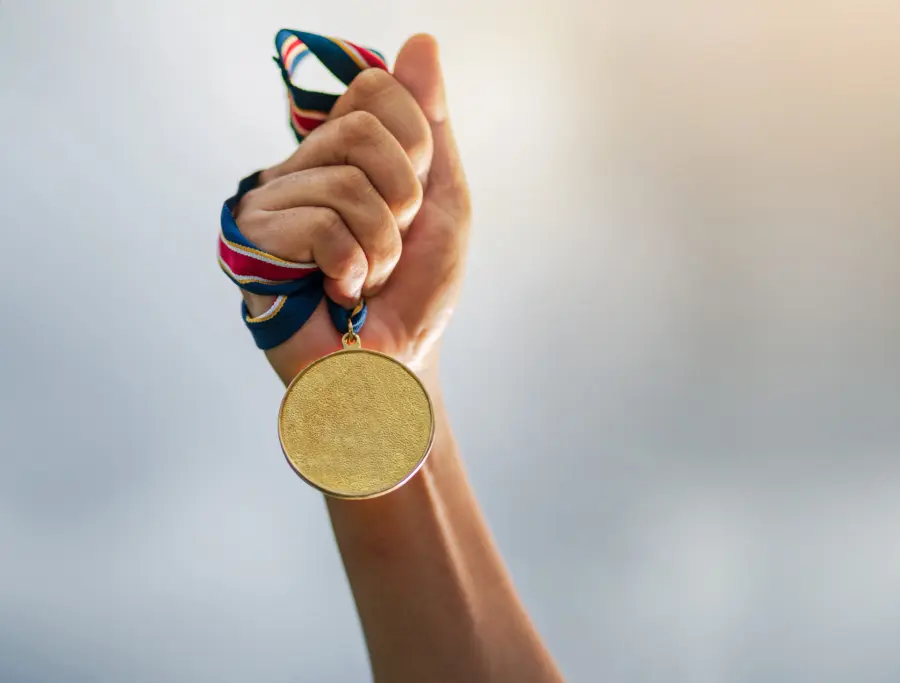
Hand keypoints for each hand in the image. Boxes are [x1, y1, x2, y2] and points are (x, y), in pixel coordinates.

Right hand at [233, 34, 469, 384]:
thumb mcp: (442, 201)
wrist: (393, 365)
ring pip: (348, 183)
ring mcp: (273, 201)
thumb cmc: (415, 291)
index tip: (414, 201)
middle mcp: (301, 164)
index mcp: (343, 149)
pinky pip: (323, 225)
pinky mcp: (255, 242)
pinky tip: (340, 291)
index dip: (416, 147)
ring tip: (366, 277)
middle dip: (404, 200)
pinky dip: (352, 267)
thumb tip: (420, 41)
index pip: (375, 89)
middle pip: (363, 131)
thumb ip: (430, 125)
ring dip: (382, 246)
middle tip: (391, 244)